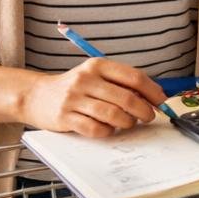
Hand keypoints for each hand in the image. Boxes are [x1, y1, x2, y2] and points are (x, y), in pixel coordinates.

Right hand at [20, 57, 164, 136]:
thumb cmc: (75, 88)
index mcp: (97, 65)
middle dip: (144, 111)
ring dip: (127, 122)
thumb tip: (153, 97)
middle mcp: (86, 79)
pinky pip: (95, 129)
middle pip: (126, 98)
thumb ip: (120, 83)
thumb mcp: (95, 76)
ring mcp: (74, 99)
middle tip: (148, 117)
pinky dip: (107, 131)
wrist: (35, 95)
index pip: (134, 77)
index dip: (153, 92)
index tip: (162, 102)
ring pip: (113, 115)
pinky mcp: (65, 117)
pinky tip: (108, 128)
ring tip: (129, 123)